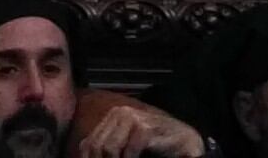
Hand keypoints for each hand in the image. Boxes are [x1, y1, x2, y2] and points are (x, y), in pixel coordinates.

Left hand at [76, 101, 204, 157]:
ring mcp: (133, 118)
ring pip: (108, 149)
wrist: (185, 142)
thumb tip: (82, 155)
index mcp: (112, 117)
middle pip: (96, 147)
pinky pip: (128, 151)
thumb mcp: (125, 147)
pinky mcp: (145, 128)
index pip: (88, 145)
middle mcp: (120, 113)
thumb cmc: (155, 147)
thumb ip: (106, 148)